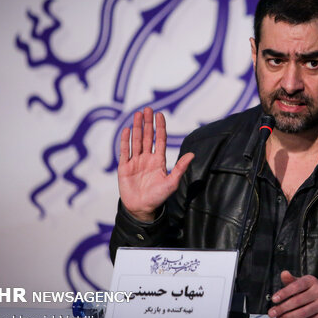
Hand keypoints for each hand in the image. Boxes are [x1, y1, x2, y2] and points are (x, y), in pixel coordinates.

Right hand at [118, 107, 193, 221]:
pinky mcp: (124, 167)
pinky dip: (125, 140)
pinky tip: (126, 130)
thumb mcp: (172, 182)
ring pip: (136, 141)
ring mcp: (135, 161)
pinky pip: (125, 151)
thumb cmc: (158, 197)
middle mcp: (147, 158)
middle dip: (147, 123)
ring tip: (137, 114)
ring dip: (136, 127)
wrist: (142, 209)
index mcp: (159, 160)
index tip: (159, 114)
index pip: (160, 139)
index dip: (159, 127)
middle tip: (147, 109)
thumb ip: (180, 168)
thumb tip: (192, 154)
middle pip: (147, 137)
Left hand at [267, 270, 317, 317]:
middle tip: (272, 312)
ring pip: (302, 313)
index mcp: (311, 281)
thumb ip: (291, 280)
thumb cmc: (311, 289)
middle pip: (298, 301)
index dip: (284, 293)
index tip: (274, 299)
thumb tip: (284, 274)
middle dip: (283, 308)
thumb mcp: (301, 281)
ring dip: (288, 317)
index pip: (296, 286)